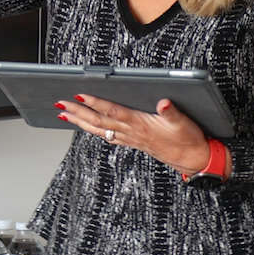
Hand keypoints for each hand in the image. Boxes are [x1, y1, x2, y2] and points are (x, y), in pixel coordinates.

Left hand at [56, 93, 210, 174]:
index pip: (112, 111)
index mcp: (140, 124)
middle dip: (78, 112)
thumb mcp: (183, 123)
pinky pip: (106, 136)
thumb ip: (171, 112)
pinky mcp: (131, 142)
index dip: (95, 103)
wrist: (192, 159)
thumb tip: (163, 102)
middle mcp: (130, 132)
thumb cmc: (188, 140)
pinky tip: (85, 127)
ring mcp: (129, 138)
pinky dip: (93, 130)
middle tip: (60, 103)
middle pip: (98, 121)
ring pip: (99, 130)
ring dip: (79, 122)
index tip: (79, 95)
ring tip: (64, 114)